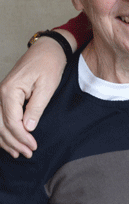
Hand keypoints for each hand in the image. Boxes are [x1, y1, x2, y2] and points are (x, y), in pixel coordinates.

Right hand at [0, 33, 73, 157]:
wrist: (48, 49)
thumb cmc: (49, 64)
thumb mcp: (47, 86)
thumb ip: (36, 107)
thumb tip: (28, 128)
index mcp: (9, 91)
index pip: (12, 122)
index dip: (22, 137)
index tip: (33, 147)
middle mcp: (1, 93)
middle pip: (1, 125)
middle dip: (14, 142)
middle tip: (28, 154)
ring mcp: (2, 94)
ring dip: (7, 139)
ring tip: (19, 153)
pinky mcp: (7, 95)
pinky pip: (1, 116)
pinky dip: (4, 130)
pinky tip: (11, 141)